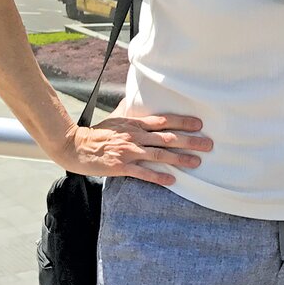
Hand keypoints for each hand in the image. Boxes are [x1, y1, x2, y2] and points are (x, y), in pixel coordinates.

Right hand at [49, 113, 211, 185]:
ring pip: (160, 154)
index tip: (199, 124)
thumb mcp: (117, 119)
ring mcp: (129, 151)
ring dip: (180, 159)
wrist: (75, 146)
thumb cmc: (97, 133)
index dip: (182, 122)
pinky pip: (144, 172)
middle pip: (168, 138)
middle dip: (190, 141)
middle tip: (208, 144)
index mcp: (135, 124)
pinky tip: (172, 180)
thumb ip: (132, 114)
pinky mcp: (121, 166)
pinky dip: (158, 176)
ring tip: (197, 162)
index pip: (164, 121)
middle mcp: (135, 136)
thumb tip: (142, 105)